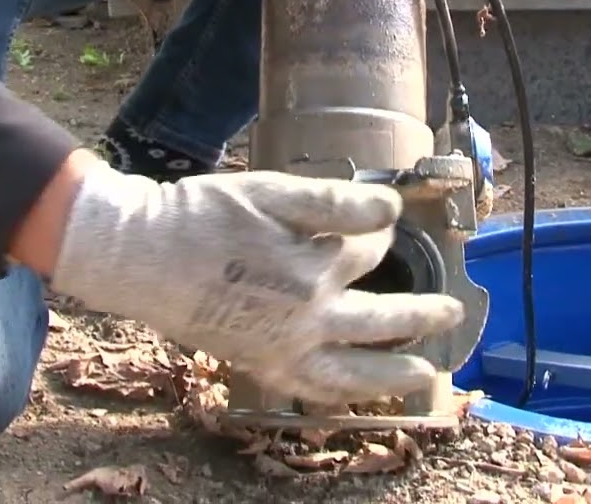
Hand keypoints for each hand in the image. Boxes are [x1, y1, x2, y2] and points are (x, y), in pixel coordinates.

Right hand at [48, 161, 464, 403]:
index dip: (380, 232)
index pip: (369, 250)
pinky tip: (357, 397)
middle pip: (381, 319)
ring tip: (429, 375)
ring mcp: (284, 348)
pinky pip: (310, 391)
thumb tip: (390, 210)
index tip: (383, 222)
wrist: (139, 255)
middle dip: (422, 314)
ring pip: (355, 373)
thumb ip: (332, 202)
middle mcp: (307, 315)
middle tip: (450, 311)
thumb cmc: (201, 215)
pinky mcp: (259, 366)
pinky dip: (340, 398)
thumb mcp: (270, 192)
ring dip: (396, 373)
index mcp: (312, 266)